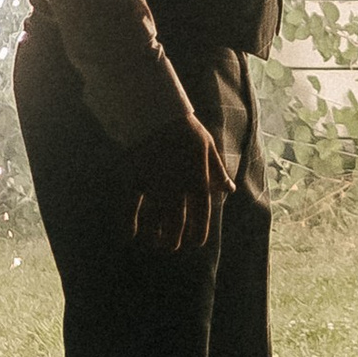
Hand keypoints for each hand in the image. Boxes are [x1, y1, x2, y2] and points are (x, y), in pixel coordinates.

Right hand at [126, 106, 232, 253]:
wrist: (156, 110)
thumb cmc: (185, 127)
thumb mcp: (208, 147)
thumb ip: (217, 171)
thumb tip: (228, 189)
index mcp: (198, 180)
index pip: (201, 217)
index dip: (198, 235)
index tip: (195, 243)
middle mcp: (177, 187)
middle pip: (177, 226)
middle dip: (174, 241)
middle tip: (171, 246)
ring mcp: (154, 185)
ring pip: (155, 221)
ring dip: (155, 237)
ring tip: (155, 242)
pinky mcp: (134, 179)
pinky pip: (129, 207)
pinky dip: (129, 224)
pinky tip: (130, 235)